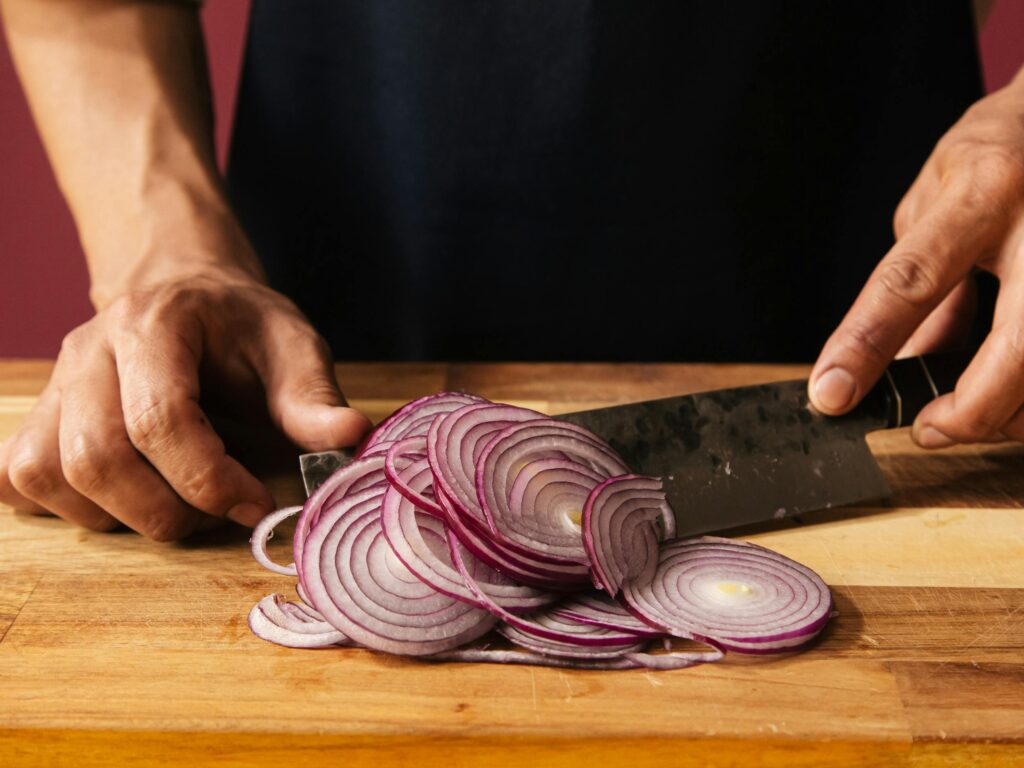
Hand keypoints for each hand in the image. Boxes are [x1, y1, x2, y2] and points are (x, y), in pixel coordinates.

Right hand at [0, 270, 370, 539]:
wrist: (184, 290)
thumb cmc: (240, 324)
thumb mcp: (291, 344)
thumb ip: (313, 396)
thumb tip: (350, 437)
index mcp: (155, 325)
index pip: (160, 420)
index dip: (209, 480)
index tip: (256, 505)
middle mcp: (89, 350)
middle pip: (96, 457)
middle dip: (165, 510)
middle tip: (218, 512)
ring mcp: (55, 383)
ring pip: (48, 474)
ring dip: (116, 516)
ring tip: (175, 504)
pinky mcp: (40, 414)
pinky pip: (17, 478)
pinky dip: (64, 507)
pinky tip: (120, 499)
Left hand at [809, 69, 1023, 447]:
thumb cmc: (1002, 150)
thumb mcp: (939, 199)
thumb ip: (919, 281)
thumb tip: (897, 364)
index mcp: (983, 192)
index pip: (913, 280)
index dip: (867, 345)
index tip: (832, 395)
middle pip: (1020, 345)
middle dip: (974, 409)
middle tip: (932, 431)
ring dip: (1015, 411)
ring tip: (975, 416)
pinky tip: (1016, 397)